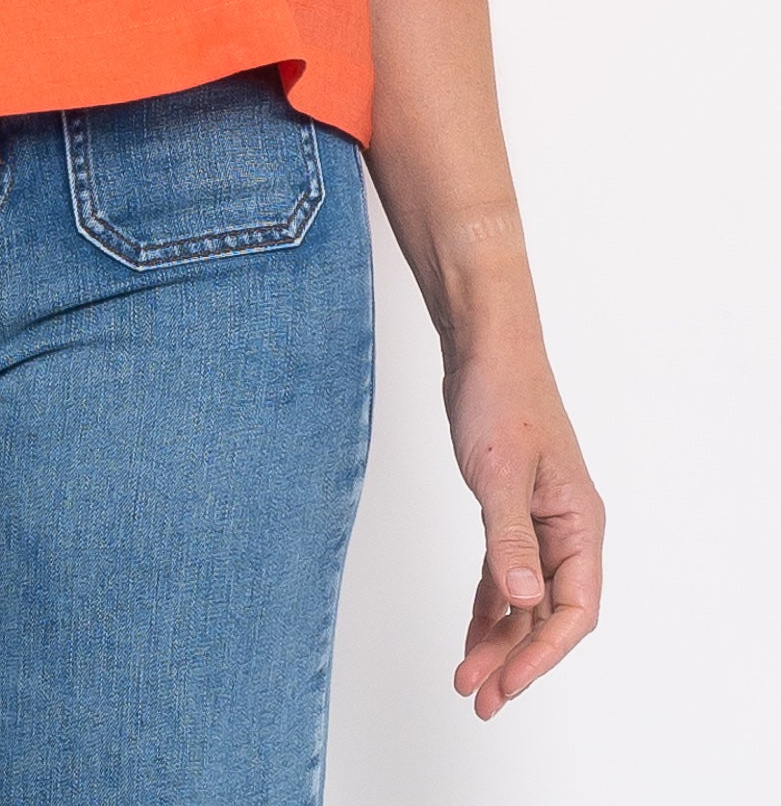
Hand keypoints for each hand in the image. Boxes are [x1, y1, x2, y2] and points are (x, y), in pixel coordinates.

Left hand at [443, 341, 603, 719]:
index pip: (575, 609)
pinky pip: (505, 575)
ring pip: (524, 600)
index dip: (543, 652)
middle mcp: (566, 529)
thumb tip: (520, 602)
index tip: (507, 682)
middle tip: (480, 698)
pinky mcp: (510, 511)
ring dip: (499, 640)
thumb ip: (509, 539)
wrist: (484, 350)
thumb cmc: (502, 398)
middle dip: (517, 659)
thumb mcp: (501, 473)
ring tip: (469, 680)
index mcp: (580, 523)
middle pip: (550, 613)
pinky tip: (472, 635)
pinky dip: (488, 606)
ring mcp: (538, 522)